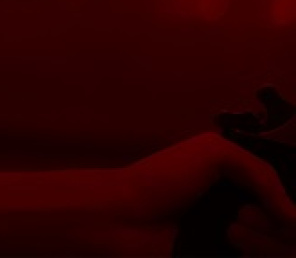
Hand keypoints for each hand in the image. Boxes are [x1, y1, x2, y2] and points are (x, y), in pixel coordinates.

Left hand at [115, 133, 295, 254]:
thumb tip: (294, 217)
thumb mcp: (214, 154)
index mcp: (243, 188)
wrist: (124, 218)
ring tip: (230, 233)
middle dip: (277, 227)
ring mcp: (238, 247)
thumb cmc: (163, 179)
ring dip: (267, 244)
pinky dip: (258, 254)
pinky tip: (231, 247)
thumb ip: (263, 174)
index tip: (284, 215)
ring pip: (283, 253)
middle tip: (241, 216)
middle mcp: (246, 219)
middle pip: (291, 233)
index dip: (290, 213)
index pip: (288, 208)